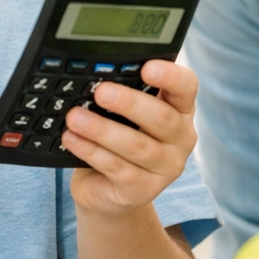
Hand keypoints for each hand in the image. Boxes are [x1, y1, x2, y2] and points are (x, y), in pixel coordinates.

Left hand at [63, 59, 197, 218]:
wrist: (107, 191)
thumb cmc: (119, 139)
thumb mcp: (125, 115)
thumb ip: (121, 95)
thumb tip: (94, 75)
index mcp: (181, 110)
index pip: (186, 87)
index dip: (170, 76)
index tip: (147, 68)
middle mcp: (181, 138)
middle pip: (162, 118)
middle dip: (129, 103)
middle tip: (101, 92)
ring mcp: (167, 168)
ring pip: (136, 146)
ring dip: (102, 129)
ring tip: (75, 117)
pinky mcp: (144, 191)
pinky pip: (117, 168)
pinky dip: (91, 151)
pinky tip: (72, 139)